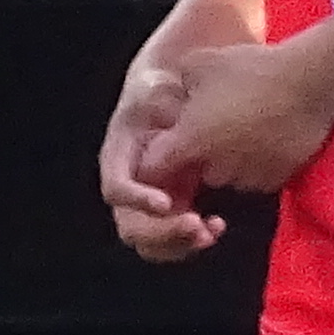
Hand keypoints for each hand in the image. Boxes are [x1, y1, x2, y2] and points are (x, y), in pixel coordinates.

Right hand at [100, 52, 223, 260]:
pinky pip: (175, 239)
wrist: (178, 96)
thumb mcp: (160, 91)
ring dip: (179, 244)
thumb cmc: (166, 90)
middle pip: (132, 226)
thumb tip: (168, 128)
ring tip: (209, 232)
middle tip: (195, 226)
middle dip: (163, 232)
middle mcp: (129, 187)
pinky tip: (217, 226)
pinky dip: (194, 239)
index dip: (138, 199)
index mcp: (119, 157)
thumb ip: (162, 107)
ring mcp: (148, 203)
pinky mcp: (171, 210)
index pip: (116, 188)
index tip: (166, 203)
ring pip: (151, 243)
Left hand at [128, 35, 333, 205]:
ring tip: (246, 125)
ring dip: (230, 159)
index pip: (153, 168)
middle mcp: (213, 168)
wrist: (309, 81)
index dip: (159, 156)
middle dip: (200, 154)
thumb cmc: (252, 68)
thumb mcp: (200, 62)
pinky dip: (258, 163)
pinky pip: (256, 178)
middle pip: (195, 172)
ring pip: (227, 176)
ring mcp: (246, 178)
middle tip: (217, 122)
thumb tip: (173, 94)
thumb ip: (177, 84)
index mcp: (189, 142)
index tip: (171, 140)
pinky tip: (268, 135)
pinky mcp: (275, 181)